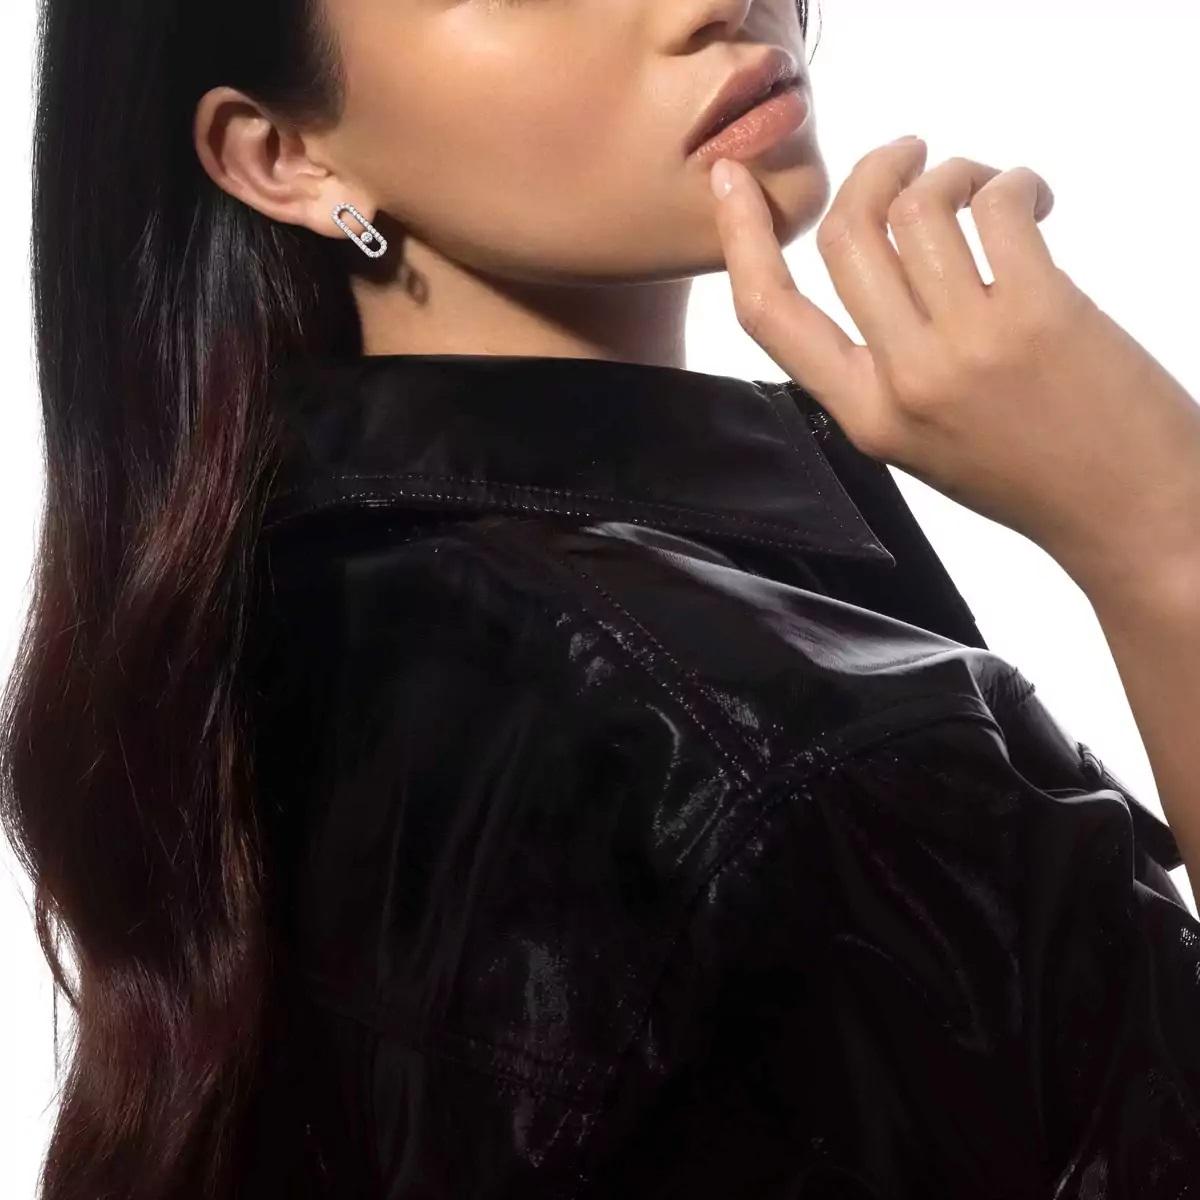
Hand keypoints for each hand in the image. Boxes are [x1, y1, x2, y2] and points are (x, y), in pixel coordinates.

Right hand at [709, 141, 1199, 596]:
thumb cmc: (1031, 475)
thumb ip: (882, 370)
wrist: (1128, 512)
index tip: (730, 181)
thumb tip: (881, 261)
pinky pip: (997, 204)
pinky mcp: (1039, 312)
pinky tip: (1034, 201)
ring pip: (917, 207)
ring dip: (952, 170)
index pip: (769, 317)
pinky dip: (1013, 181)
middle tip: (907, 153)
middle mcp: (905, 381)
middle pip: (844, 237)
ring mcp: (968, 347)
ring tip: (984, 186)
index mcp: (866, 418)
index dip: (739, 238)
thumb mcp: (922, 442)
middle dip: (870, 170)